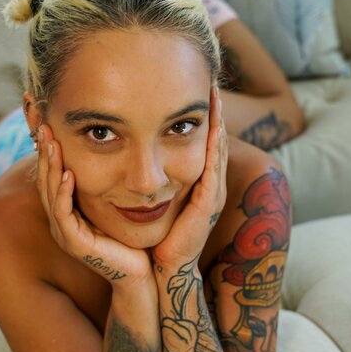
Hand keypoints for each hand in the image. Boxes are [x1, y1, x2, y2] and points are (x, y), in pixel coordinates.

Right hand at [36, 125, 153, 287]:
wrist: (139, 274)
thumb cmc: (130, 241)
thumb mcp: (116, 206)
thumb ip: (107, 185)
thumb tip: (113, 154)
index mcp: (68, 213)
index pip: (52, 177)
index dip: (49, 152)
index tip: (50, 126)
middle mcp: (61, 222)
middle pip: (44, 181)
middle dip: (44, 153)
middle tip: (43, 126)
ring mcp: (64, 233)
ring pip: (49, 194)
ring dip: (50, 167)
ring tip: (51, 143)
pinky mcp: (73, 243)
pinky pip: (62, 213)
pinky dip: (63, 192)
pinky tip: (68, 173)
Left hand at [151, 86, 227, 275]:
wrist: (164, 269)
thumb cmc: (155, 237)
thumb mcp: (154, 200)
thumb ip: (149, 179)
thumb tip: (131, 158)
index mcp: (198, 184)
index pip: (203, 143)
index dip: (204, 117)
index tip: (199, 89)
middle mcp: (209, 186)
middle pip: (216, 140)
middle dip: (216, 112)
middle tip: (213, 82)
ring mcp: (212, 195)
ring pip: (218, 150)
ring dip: (219, 121)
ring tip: (216, 95)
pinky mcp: (208, 205)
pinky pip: (214, 169)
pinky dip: (215, 147)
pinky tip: (214, 127)